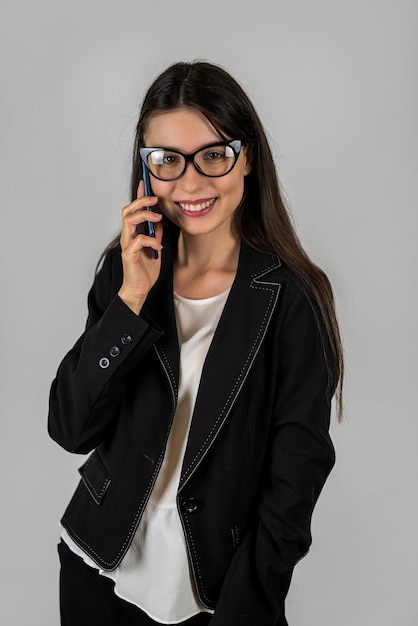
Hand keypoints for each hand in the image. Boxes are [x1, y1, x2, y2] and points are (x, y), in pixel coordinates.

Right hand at [118, 180, 162, 313]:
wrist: (139, 290)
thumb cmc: (145, 272)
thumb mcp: (155, 248)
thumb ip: (155, 234)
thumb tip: (160, 221)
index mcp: (132, 234)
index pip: (132, 210)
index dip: (138, 196)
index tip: (145, 184)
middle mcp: (127, 237)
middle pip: (127, 210)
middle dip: (141, 202)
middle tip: (155, 200)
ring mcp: (126, 245)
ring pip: (129, 220)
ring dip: (144, 216)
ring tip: (157, 219)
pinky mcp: (129, 255)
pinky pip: (138, 240)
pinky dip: (150, 240)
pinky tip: (158, 246)